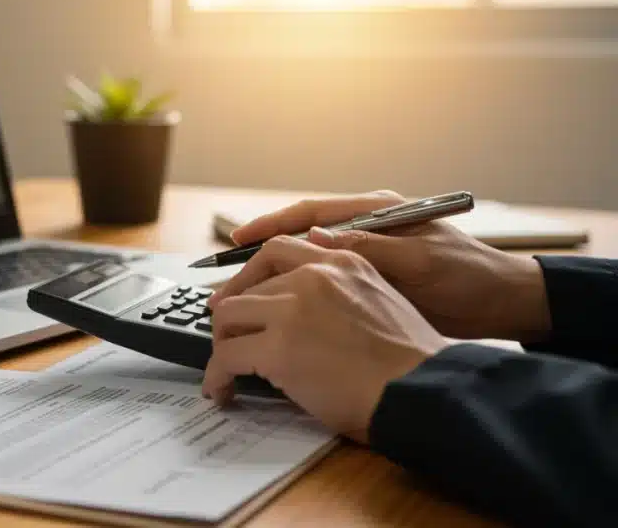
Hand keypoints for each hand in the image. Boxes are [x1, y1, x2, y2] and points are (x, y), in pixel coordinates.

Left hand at [204, 236, 448, 443]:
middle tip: (228, 341)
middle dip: (232, 317)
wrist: (423, 391)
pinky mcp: (277, 348)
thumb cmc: (411, 363)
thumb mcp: (382, 301)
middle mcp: (313, 277)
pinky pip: (226, 356)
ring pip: (228, 317)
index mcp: (342, 261)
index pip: (276, 250)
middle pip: (247, 288)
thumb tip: (306, 311)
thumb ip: (342, 293)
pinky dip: (216, 375)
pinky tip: (223, 390)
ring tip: (225, 372)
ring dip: (222, 345)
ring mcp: (292, 310)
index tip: (235, 294)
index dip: (248, 275)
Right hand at [210, 190, 550, 343]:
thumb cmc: (468, 277)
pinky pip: (322, 280)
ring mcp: (368, 252)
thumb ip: (369, 248)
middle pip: (301, 233)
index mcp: (377, 212)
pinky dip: (297, 291)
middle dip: (263, 251)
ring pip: (307, 258)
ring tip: (244, 293)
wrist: (502, 304)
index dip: (270, 223)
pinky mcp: (371, 278)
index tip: (238, 237)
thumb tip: (314, 237)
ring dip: (276, 273)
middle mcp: (367, 227)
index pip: (310, 211)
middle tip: (230, 273)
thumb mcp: (419, 262)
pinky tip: (279, 307)